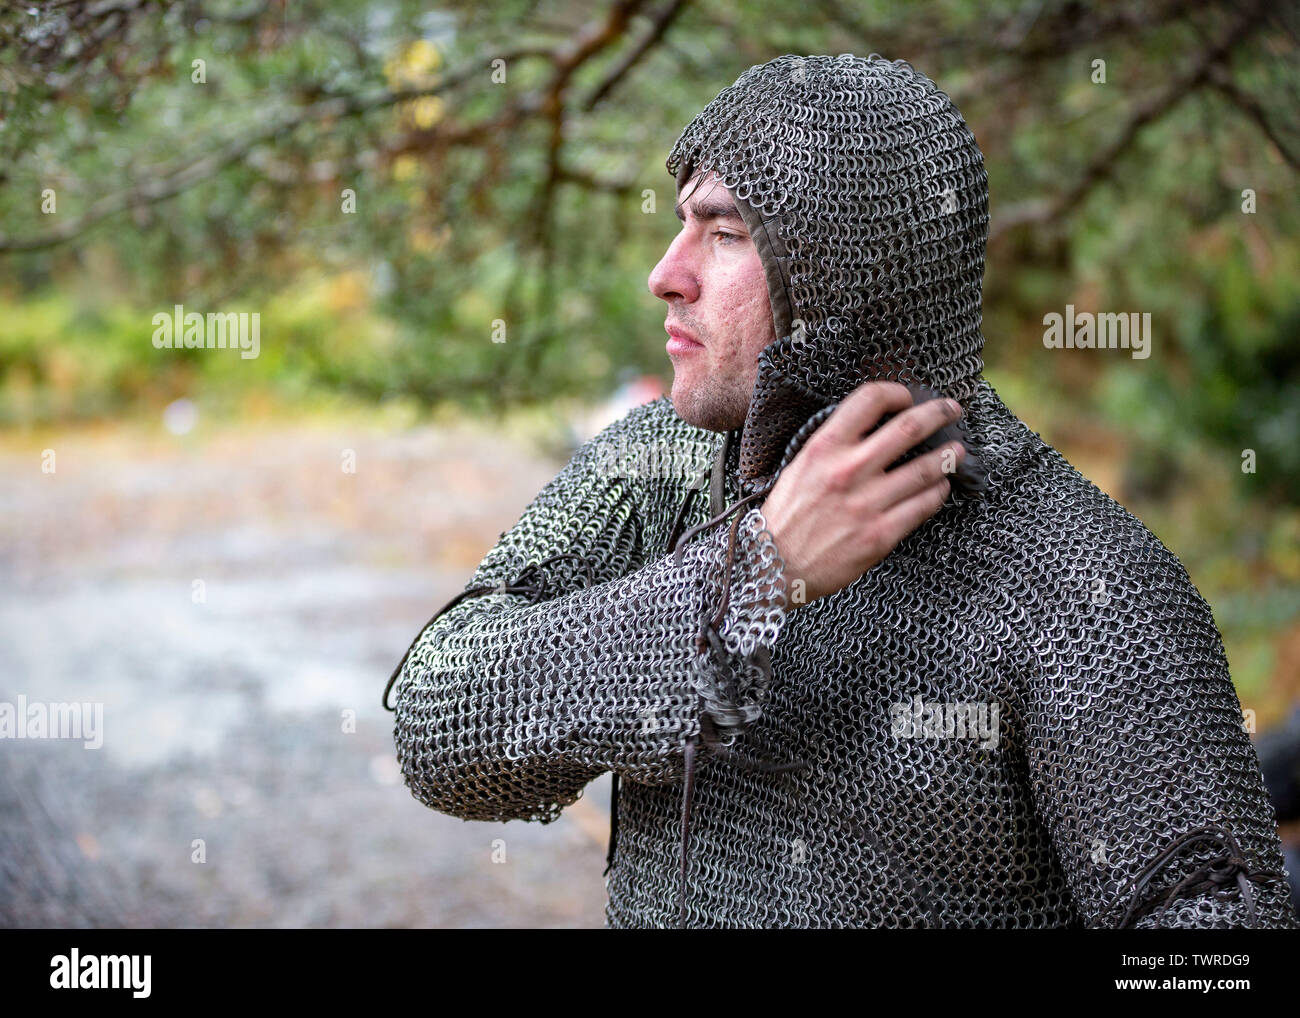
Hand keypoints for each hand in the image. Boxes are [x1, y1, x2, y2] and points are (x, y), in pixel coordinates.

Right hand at [761, 381, 965, 606]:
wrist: (772, 566)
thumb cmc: (785, 516)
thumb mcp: (800, 466)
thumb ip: (834, 446)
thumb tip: (872, 429)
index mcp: (823, 447)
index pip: (870, 399)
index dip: (897, 392)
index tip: (908, 397)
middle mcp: (848, 470)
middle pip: (909, 427)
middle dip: (939, 413)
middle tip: (952, 409)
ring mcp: (866, 503)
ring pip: (926, 469)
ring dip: (948, 456)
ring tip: (957, 452)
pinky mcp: (880, 535)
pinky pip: (922, 506)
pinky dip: (938, 493)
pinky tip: (940, 488)